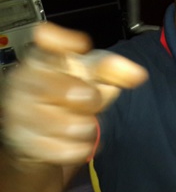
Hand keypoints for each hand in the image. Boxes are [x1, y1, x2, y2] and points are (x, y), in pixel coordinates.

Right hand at [1, 23, 147, 164]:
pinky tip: (78, 140)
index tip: (81, 45)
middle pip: (64, 89)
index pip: (46, 44)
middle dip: (88, 97)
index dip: (61, 41)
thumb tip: (138, 74)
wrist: (40, 133)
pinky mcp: (25, 143)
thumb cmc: (67, 94)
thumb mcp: (91, 76)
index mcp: (42, 60)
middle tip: (92, 99)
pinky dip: (78, 148)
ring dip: (85, 126)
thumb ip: (113, 70)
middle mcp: (25, 83)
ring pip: (64, 124)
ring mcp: (21, 114)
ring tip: (84, 122)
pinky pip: (62, 149)